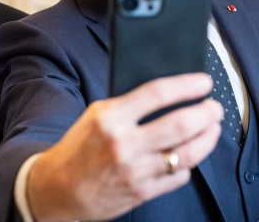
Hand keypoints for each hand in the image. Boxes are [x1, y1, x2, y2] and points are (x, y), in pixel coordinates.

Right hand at [26, 73, 222, 221]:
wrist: (59, 186)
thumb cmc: (77, 147)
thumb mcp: (95, 115)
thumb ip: (126, 105)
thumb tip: (163, 95)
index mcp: (109, 117)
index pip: (156, 94)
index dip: (185, 86)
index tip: (203, 82)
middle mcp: (124, 143)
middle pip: (179, 124)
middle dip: (206, 113)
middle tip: (214, 106)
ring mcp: (135, 170)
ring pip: (186, 153)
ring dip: (207, 138)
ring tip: (213, 127)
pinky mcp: (142, 192)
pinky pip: (178, 176)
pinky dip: (188, 163)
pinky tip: (188, 154)